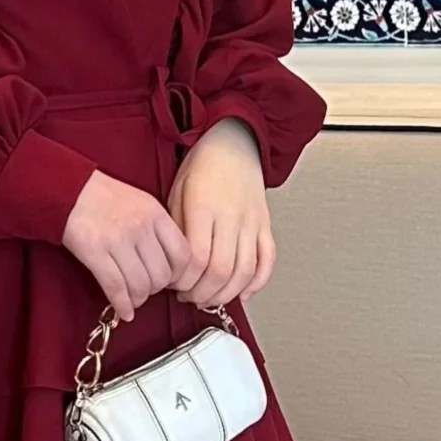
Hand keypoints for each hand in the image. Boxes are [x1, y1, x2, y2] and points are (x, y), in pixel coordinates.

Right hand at [62, 168, 196, 321]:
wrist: (69, 188)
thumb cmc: (104, 197)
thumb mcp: (141, 203)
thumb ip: (159, 229)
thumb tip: (171, 264)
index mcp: (155, 214)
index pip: (183, 255)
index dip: (179, 275)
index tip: (171, 281)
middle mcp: (140, 227)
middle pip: (162, 275)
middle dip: (156, 289)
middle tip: (148, 289)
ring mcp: (118, 240)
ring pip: (141, 285)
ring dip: (139, 299)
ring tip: (134, 299)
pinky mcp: (95, 252)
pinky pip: (116, 287)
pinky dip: (122, 305)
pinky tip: (124, 311)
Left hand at [165, 117, 273, 309]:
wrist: (233, 143)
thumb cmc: (201, 166)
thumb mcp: (177, 193)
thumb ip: (177, 229)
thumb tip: (174, 265)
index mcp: (205, 207)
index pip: (196, 258)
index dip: (183, 280)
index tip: (173, 283)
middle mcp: (231, 216)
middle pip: (221, 270)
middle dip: (201, 293)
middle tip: (189, 296)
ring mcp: (252, 222)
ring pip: (245, 271)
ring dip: (226, 294)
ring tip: (209, 298)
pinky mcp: (265, 226)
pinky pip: (267, 260)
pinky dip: (257, 282)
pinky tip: (243, 292)